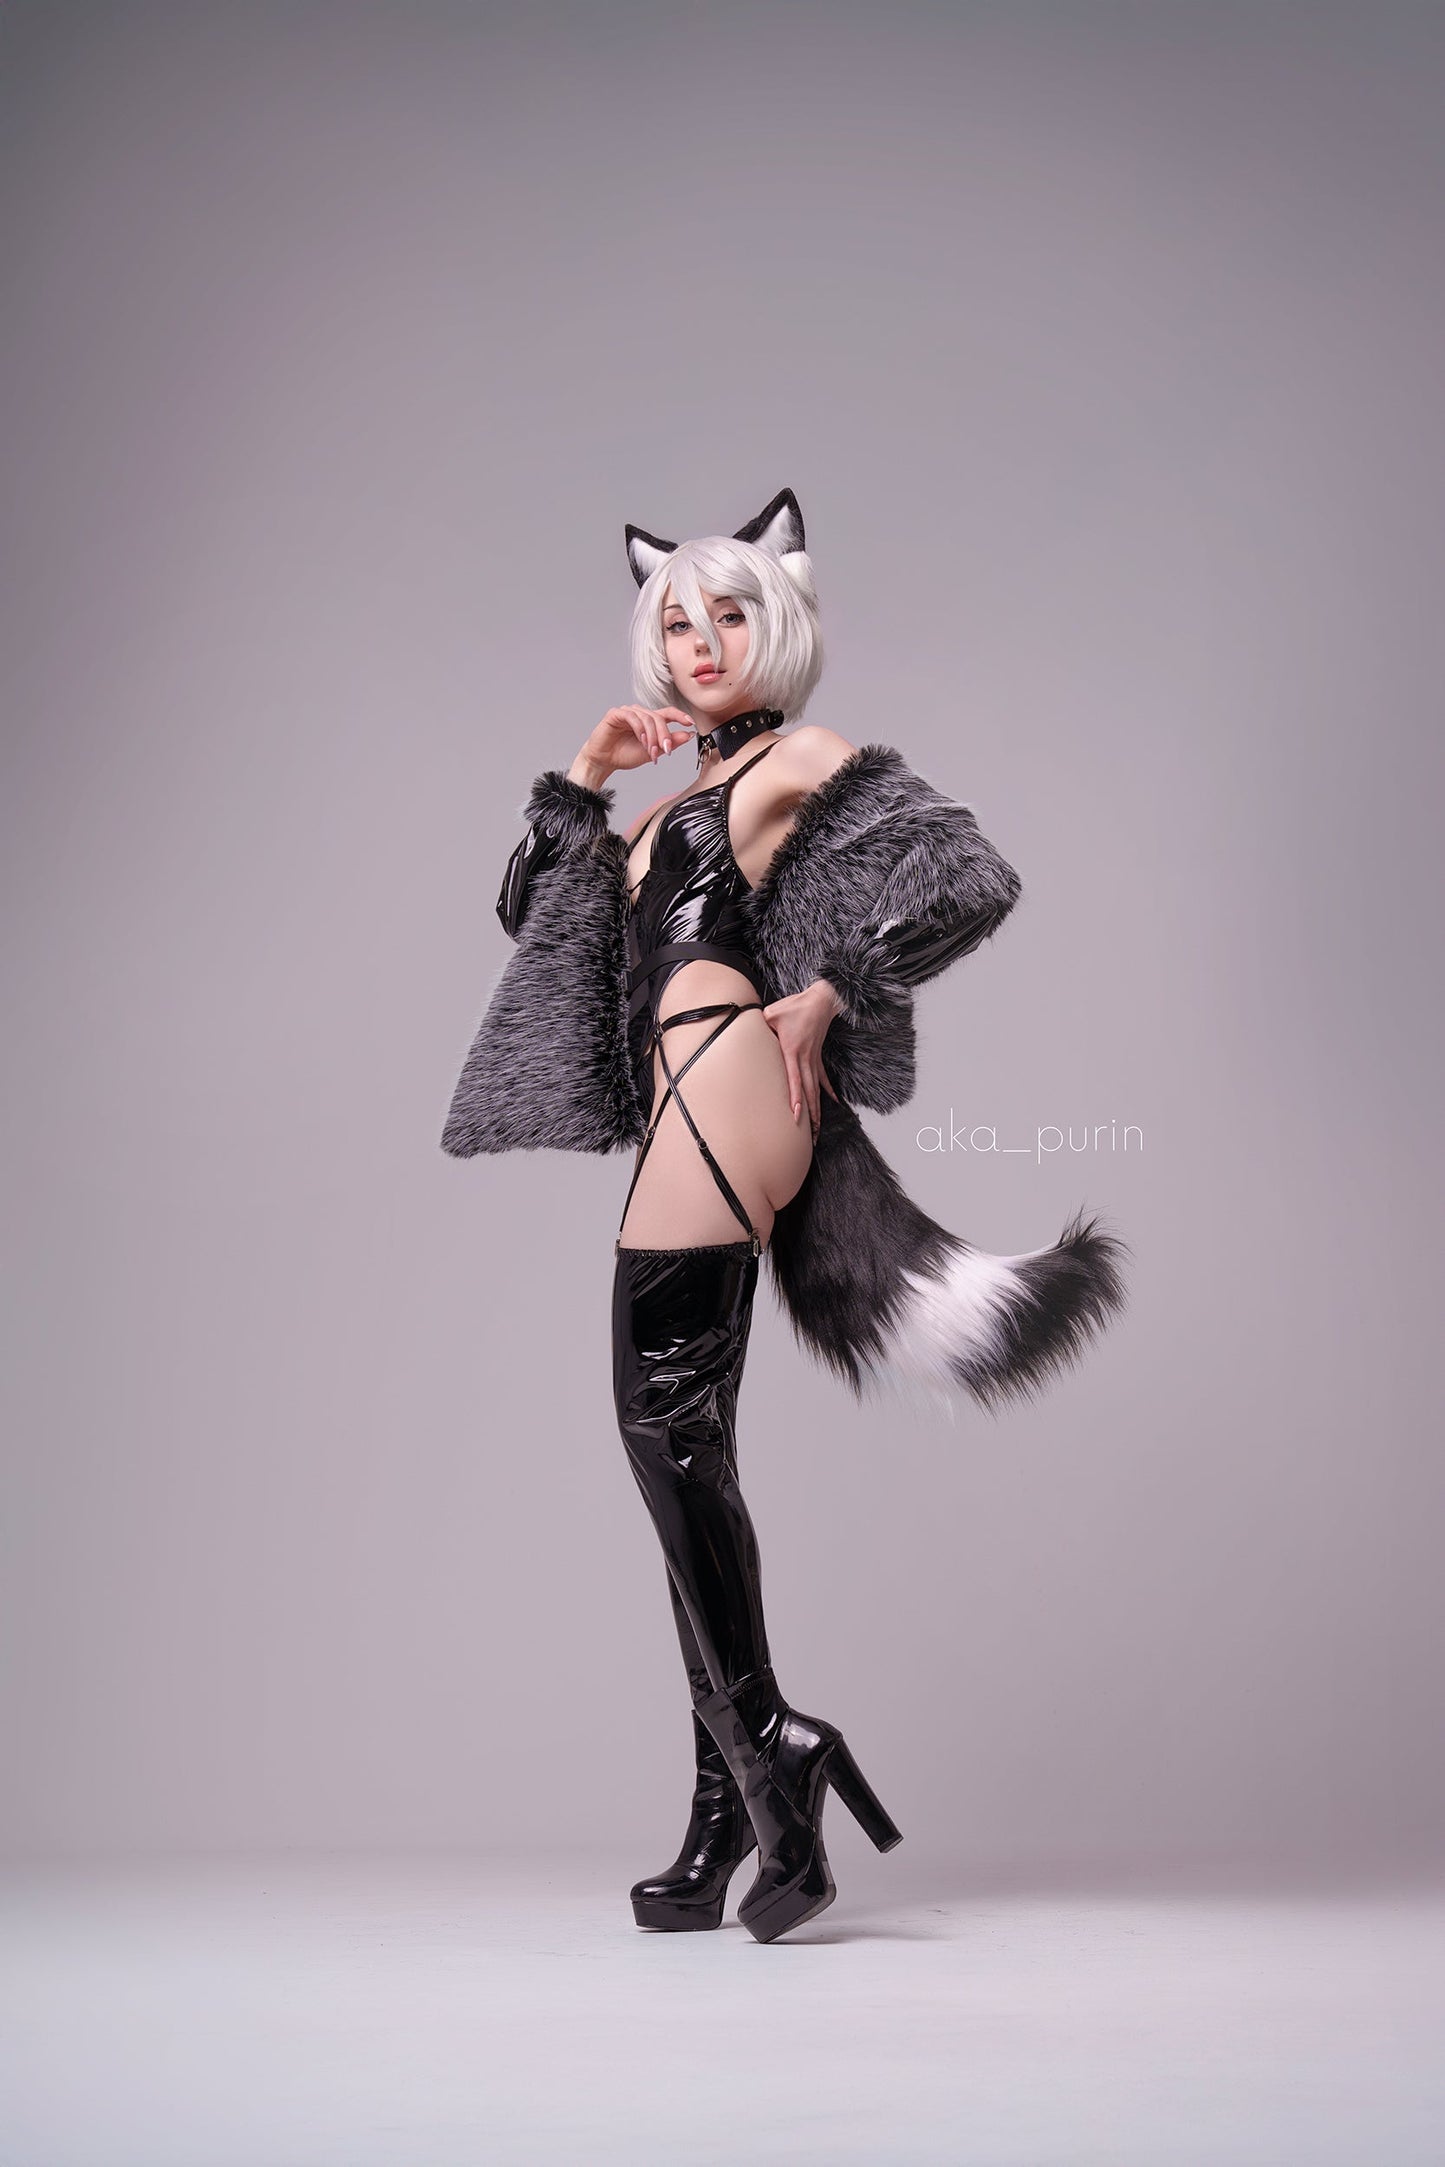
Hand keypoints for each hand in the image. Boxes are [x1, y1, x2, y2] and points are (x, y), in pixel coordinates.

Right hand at [574, 706, 695, 783]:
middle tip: (666, 750)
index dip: (680, 715)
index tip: (690, 723)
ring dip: (652, 736)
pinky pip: (632, 716)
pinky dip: (639, 729)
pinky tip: (642, 740)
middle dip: (664, 735)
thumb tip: (688, 734)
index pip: (668, 713)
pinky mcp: (616, 714)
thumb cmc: (624, 755)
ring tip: (651, 751)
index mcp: (649, 722)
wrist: (604, 762)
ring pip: (647, 718)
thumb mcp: (653, 751)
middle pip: (659, 717)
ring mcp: (628, 712)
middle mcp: (640, 714)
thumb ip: (670, 743)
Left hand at [760, 980, 842, 1136]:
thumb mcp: (772, 1013)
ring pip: (816, 1089)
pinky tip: (833, 1101)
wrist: (821, 1000)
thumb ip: (759, 1024)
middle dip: (810, 1114)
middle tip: (811, 1135)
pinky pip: (823, 1077)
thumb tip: (747, 1031)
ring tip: (819, 1128)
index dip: (795, 1098)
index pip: (793, 1079)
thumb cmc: (795, 1006)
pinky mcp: (817, 1056)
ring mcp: (813, 1059)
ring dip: (818, 1109)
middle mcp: (805, 1059)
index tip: (796, 1114)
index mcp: (792, 1050)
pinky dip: (828, 1090)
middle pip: (808, 1091)